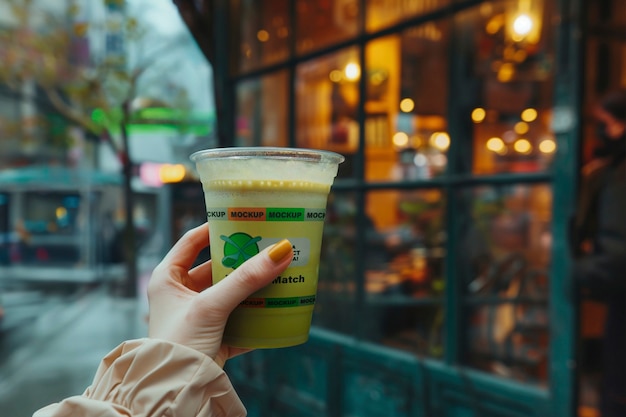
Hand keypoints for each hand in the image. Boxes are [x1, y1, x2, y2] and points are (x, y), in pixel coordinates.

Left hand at [147, 223, 291, 366]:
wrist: (175, 389)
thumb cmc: (178, 343)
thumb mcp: (211, 305)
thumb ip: (245, 279)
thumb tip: (279, 251)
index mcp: (168, 278)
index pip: (191, 241)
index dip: (214, 228)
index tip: (240, 218)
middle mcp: (182, 294)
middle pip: (216, 267)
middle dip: (242, 259)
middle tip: (266, 246)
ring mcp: (199, 315)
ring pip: (231, 293)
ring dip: (252, 287)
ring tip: (276, 273)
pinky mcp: (214, 336)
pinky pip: (239, 318)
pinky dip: (256, 314)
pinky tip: (276, 307)